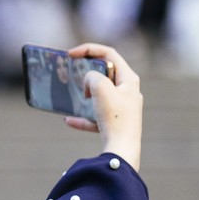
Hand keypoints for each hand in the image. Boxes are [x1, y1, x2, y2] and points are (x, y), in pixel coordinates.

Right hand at [63, 43, 142, 171]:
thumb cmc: (115, 116)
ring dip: (85, 94)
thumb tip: (89, 82)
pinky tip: (69, 120)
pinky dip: (82, 117)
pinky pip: (95, 117)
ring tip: (75, 97)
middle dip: (88, 73)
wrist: (122, 149)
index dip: (88, 49)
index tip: (70, 54)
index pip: (109, 54)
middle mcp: (128, 91)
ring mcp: (122, 108)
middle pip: (105, 73)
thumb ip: (92, 77)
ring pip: (100, 95)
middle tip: (74, 73)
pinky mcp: (115, 124)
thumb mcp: (100, 88)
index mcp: (129, 79)